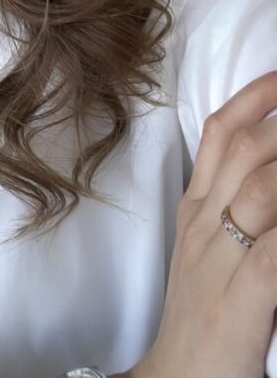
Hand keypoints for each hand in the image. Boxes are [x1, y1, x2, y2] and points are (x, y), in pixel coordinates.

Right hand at [128, 72, 276, 377]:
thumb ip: (232, 199)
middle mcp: (205, 222)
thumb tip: (270, 165)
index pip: (218, 133)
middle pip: (244, 149)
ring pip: (263, 189)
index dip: (254, 96)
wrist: (178, 377)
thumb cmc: (202, 309)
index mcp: (196, 206)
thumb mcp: (206, 244)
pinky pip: (275, 254)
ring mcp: (221, 259)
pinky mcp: (242, 301)